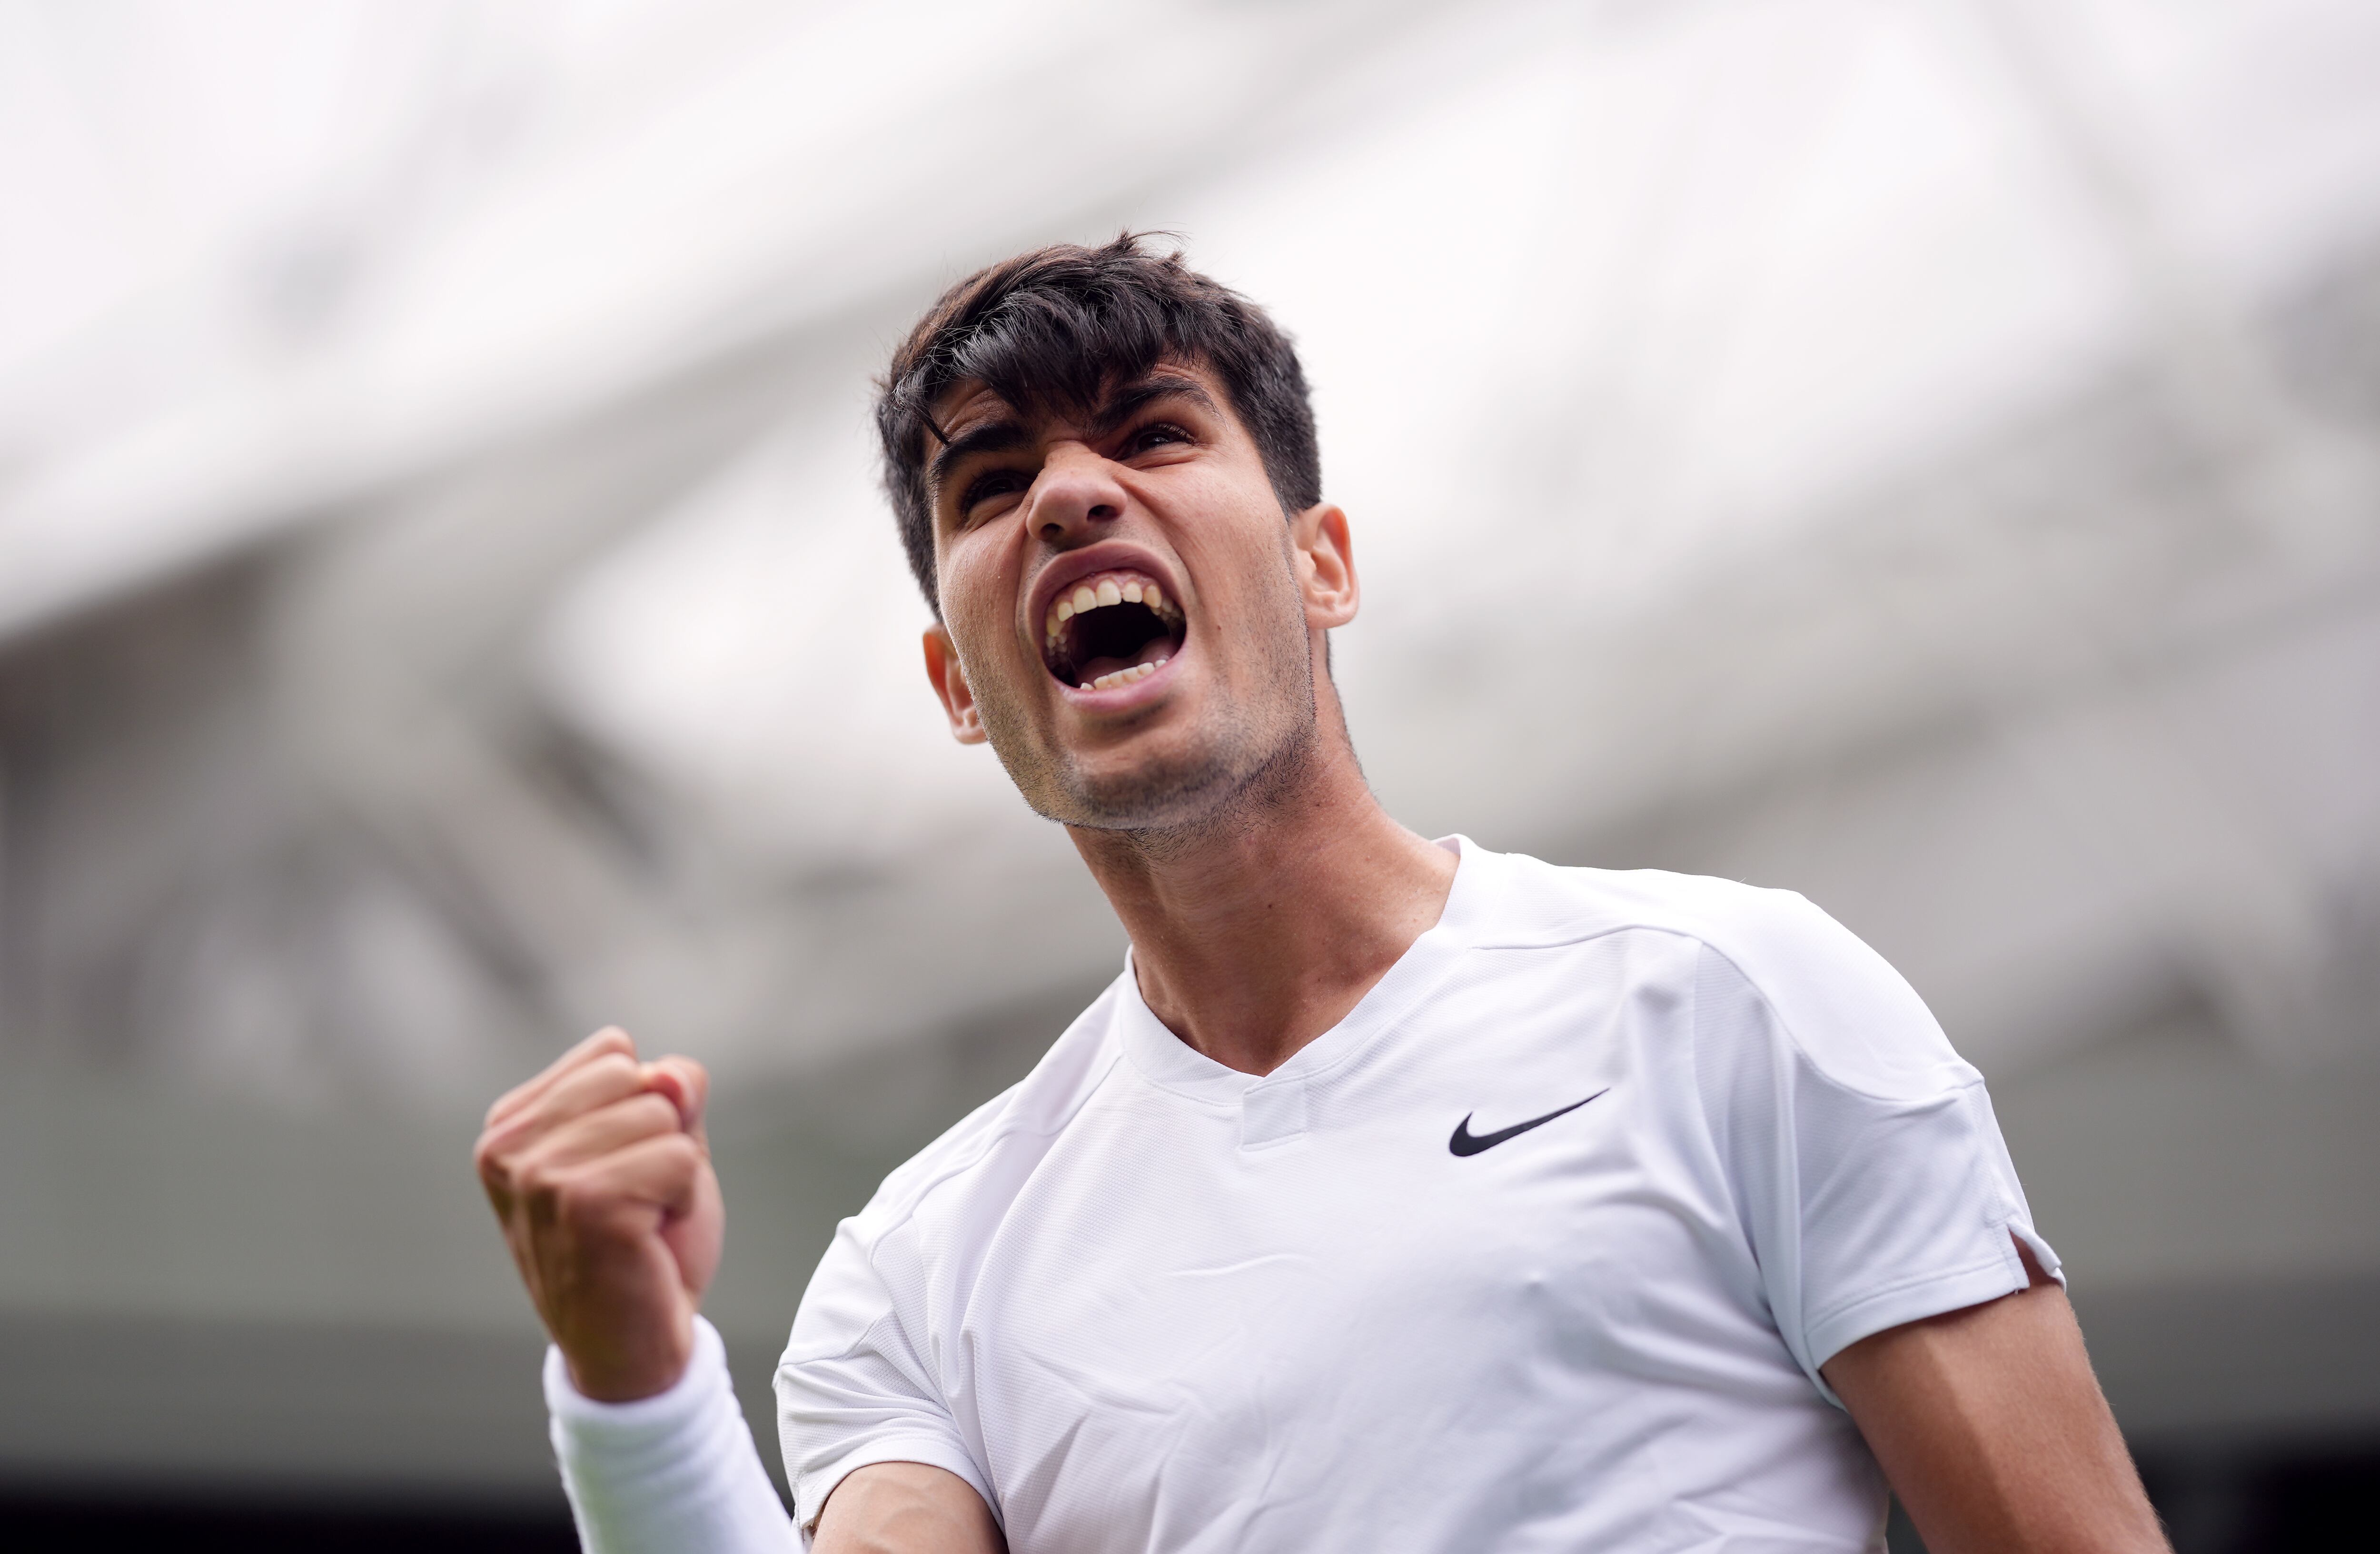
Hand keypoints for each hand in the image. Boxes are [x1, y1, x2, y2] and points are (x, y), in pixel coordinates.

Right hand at [474, 1026, 724, 1400]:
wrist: (636, 1349)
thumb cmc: (644, 1246)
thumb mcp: (661, 1145)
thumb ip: (668, 1091)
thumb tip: (669, 1075)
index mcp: (511, 1123)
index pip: (612, 1051)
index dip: (644, 1105)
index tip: (621, 1168)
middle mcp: (509, 1146)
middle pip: (636, 1075)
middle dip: (660, 1134)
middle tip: (635, 1201)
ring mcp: (540, 1176)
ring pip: (661, 1114)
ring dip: (673, 1171)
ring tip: (640, 1221)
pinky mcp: (585, 1204)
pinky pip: (679, 1159)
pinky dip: (682, 1199)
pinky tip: (647, 1240)